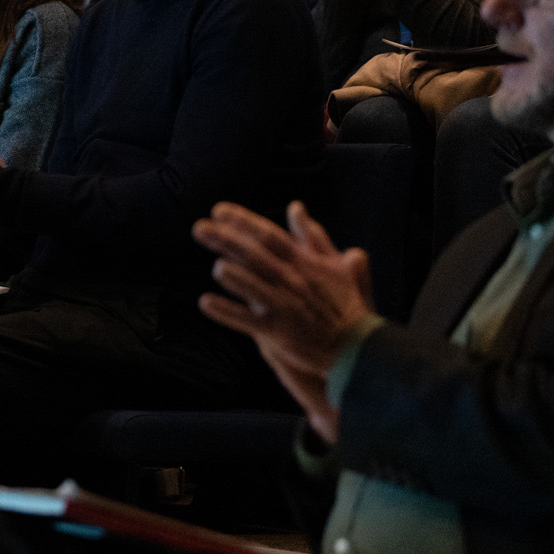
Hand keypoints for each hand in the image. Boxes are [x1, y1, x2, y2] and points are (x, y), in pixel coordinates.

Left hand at [191, 201, 375, 443]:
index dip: (244, 221)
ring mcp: (284, 307)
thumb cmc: (343, 303)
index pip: (270, 236)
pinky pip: (246, 321)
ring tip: (214, 265)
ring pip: (253, 286)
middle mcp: (293, 281)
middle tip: (199, 228)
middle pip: (255, 255)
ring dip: (232, 275)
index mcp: (304, 263)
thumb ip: (312, 235)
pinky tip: (205, 303)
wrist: (354, 346)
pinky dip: (226, 312)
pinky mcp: (277, 332)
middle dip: (226, 240)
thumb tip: (295, 207)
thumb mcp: (335, 263)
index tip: (218, 210)